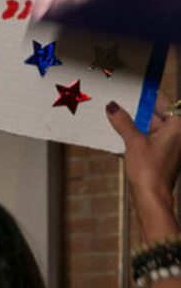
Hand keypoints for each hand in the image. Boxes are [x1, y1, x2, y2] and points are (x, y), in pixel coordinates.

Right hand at [107, 96, 180, 238]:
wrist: (152, 197)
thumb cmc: (150, 171)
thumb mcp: (133, 142)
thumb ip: (123, 122)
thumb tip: (113, 107)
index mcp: (178, 126)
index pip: (165, 102)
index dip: (148, 96)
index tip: (135, 89)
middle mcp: (177, 134)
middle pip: (157, 115)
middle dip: (138, 111)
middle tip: (120, 103)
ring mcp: (170, 145)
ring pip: (151, 128)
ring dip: (135, 124)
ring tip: (116, 119)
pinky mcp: (162, 156)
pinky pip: (148, 139)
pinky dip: (136, 136)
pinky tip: (121, 136)